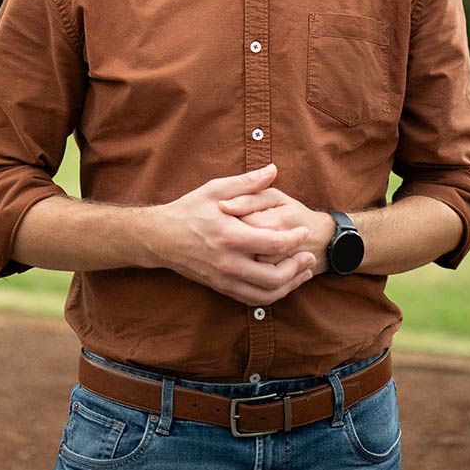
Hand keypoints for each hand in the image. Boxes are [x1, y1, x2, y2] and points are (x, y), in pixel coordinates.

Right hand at [154, 164, 315, 305]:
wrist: (160, 238)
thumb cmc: (189, 209)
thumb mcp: (216, 189)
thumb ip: (247, 182)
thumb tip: (273, 170)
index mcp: (228, 235)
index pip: (272, 243)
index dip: (294, 239)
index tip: (304, 231)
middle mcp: (228, 262)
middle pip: (274, 276)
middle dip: (297, 267)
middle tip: (309, 255)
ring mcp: (224, 279)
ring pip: (266, 294)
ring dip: (289, 285)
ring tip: (302, 271)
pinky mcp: (221, 287)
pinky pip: (252, 299)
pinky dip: (272, 294)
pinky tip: (282, 282)